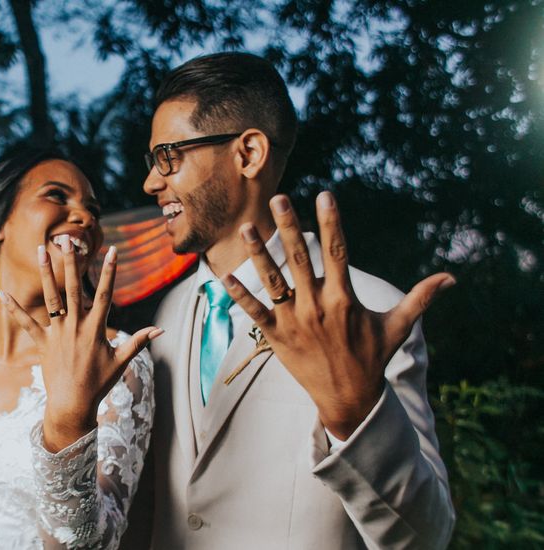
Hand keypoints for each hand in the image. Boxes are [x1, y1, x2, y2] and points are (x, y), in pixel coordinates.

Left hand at [0, 236, 162, 451]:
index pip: (105, 294)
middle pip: (74, 288)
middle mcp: (75, 326)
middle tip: (68, 241)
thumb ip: (138, 341)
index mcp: (96, 329)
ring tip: (41, 250)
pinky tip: (2, 293)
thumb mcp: (121, 362)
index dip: (110, 271)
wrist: (73, 404)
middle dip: (72, 263)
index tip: (113, 251)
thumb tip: (160, 330)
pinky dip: (14, 308)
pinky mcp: (42, 342)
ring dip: (46, 273)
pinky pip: (25, 322)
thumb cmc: (99, 384)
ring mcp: (57, 333)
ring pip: (51, 297)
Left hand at [224, 192, 454, 439]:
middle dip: (288, 226)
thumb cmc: (372, 358)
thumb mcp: (397, 327)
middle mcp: (317, 306)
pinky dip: (239, 295)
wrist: (348, 399)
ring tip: (245, 228)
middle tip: (278, 198)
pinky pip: (254, 312)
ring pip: (272, 280)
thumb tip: (451, 278)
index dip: (331, 223)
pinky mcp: (276, 337)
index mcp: (344, 298)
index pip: (337, 252)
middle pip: (300, 258)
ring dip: (258, 254)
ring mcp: (294, 321)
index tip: (325, 196)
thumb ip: (420, 298)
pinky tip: (224, 275)